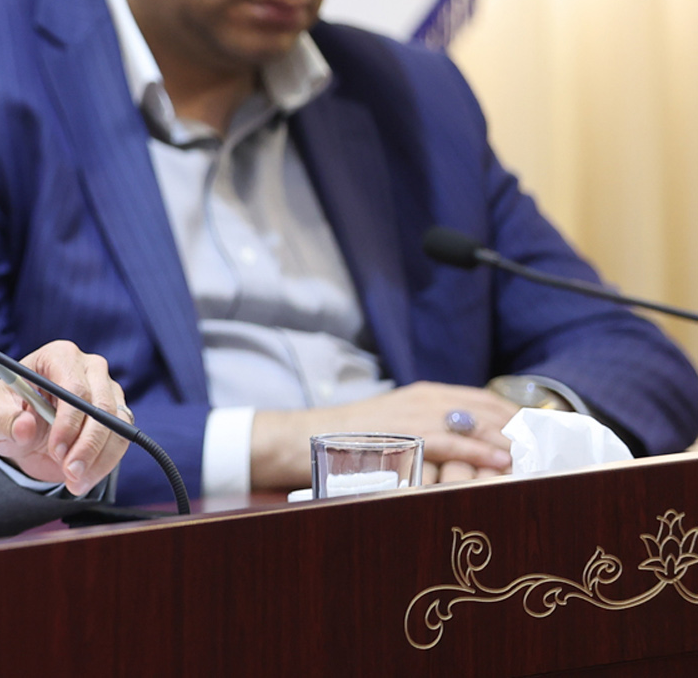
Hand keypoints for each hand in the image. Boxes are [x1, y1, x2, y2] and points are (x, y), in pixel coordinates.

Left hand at [0, 341, 128, 495]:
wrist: (24, 431)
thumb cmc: (8, 413)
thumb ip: (4, 420)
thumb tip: (25, 427)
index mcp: (57, 356)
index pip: (74, 387)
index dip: (68, 422)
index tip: (57, 451)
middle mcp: (88, 367)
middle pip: (101, 406)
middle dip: (86, 445)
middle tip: (69, 472)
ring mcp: (107, 390)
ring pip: (117, 426)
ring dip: (97, 459)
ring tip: (73, 481)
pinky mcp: (118, 414)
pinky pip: (121, 441)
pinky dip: (104, 464)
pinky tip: (82, 479)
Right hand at [249, 382, 519, 489]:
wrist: (309, 438)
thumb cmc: (353, 439)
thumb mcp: (398, 423)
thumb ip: (432, 427)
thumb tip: (467, 443)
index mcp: (427, 394)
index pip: (486, 399)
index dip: (517, 416)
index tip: (541, 433)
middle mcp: (428, 399)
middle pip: (490, 410)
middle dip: (523, 430)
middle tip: (549, 450)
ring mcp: (419, 416)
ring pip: (479, 424)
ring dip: (510, 442)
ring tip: (537, 459)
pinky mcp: (409, 435)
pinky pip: (455, 442)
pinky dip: (482, 452)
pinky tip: (503, 463)